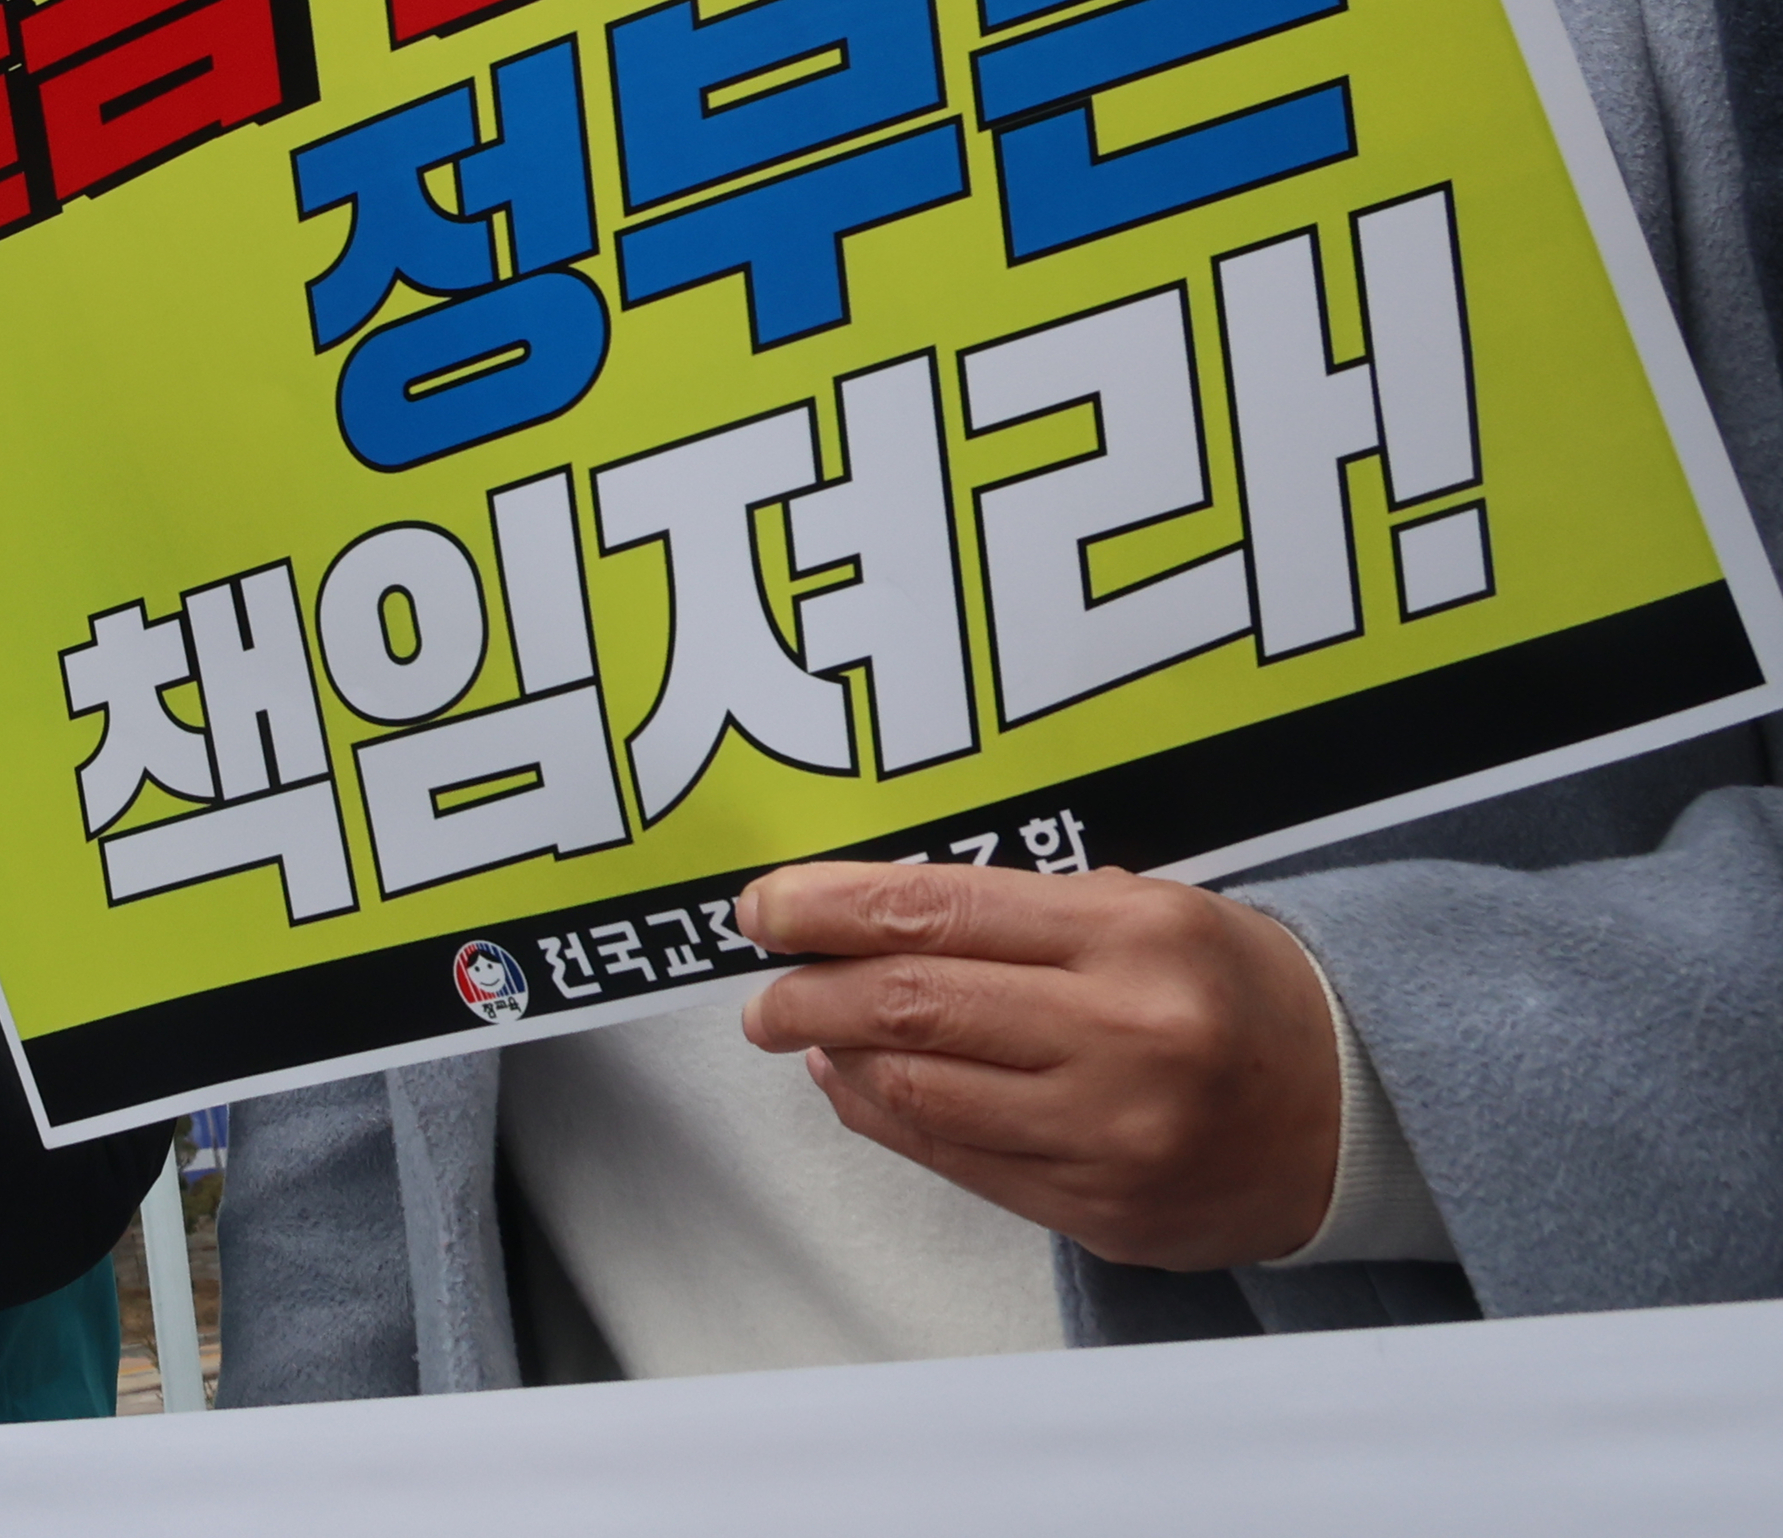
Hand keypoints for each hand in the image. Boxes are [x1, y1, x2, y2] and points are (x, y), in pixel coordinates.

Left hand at [737, 862, 1343, 1269]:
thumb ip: (1015, 916)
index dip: (826, 908)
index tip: (764, 908)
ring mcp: (1111, 1135)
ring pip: (919, 1090)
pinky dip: (886, 1116)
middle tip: (762, 983)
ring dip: (835, 1057)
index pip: (935, 909)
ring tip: (802, 1030)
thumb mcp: (1148, 909)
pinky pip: (956, 1159)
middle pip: (911, 1004)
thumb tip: (862, 928)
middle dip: (808, 989)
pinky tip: (859, 1084)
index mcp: (1134, 936)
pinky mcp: (1102, 1212)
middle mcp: (1123, 1036)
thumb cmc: (1237, 992)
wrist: (1357, 1114)